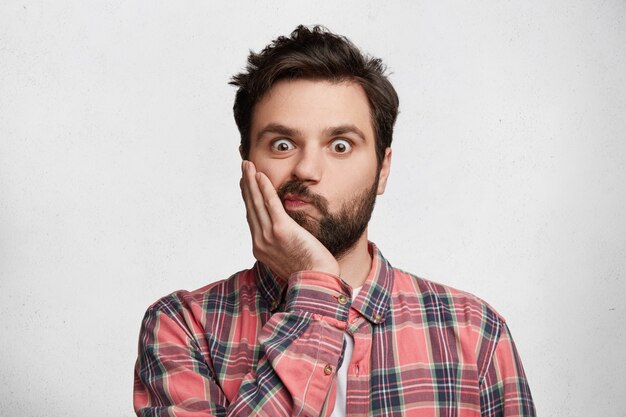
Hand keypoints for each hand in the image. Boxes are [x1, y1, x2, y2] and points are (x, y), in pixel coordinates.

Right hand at [240, 160, 339, 278]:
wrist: (315, 282)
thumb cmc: (308, 272)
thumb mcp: (289, 257)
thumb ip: (283, 244)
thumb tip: (286, 234)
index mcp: (260, 248)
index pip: (251, 217)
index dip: (248, 198)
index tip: (245, 183)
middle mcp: (260, 241)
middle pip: (250, 206)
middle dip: (246, 184)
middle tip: (244, 168)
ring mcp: (269, 236)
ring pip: (256, 203)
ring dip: (251, 181)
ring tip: (248, 166)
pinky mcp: (281, 230)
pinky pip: (270, 204)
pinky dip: (264, 189)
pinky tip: (261, 176)